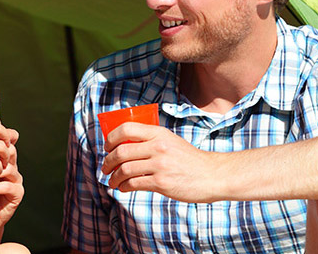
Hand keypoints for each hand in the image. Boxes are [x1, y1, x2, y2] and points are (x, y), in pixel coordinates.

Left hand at [101, 122, 225, 202]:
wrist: (212, 175)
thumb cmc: (190, 160)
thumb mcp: (172, 142)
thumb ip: (153, 141)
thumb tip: (126, 146)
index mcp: (159, 133)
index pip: (126, 128)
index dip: (111, 138)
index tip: (107, 147)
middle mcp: (158, 147)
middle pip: (121, 151)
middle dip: (108, 161)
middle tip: (105, 168)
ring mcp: (159, 165)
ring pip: (124, 170)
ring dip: (113, 177)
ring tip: (112, 181)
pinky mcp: (161, 183)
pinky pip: (133, 184)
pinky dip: (123, 187)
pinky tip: (122, 189)